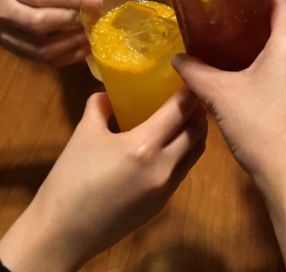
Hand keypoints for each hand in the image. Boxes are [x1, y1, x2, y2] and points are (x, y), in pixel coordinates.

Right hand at [0, 0, 96, 66]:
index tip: (96, 1)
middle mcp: (7, 14)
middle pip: (40, 22)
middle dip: (72, 20)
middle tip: (94, 17)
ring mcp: (10, 38)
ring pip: (41, 47)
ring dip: (71, 42)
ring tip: (91, 33)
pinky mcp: (18, 54)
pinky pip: (43, 61)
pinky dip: (67, 56)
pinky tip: (83, 47)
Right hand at [0, 90, 206, 271]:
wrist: (62, 233)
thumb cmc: (70, 179)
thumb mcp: (84, 133)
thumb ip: (99, 105)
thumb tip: (108, 92)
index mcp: (144, 146)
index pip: (181, 110)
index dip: (188, 92)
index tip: (187, 78)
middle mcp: (163, 166)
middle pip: (197, 130)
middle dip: (197, 110)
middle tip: (189, 95)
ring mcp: (166, 188)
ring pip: (196, 152)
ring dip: (196, 131)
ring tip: (185, 117)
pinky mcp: (163, 204)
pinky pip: (184, 170)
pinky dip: (185, 151)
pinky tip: (171, 144)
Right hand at [174, 0, 285, 186]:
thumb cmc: (260, 125)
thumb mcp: (221, 95)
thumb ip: (196, 71)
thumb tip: (177, 57)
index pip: (282, 1)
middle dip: (257, 19)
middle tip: (226, 18)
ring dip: (265, 44)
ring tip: (233, 45)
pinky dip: (274, 63)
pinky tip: (250, 77)